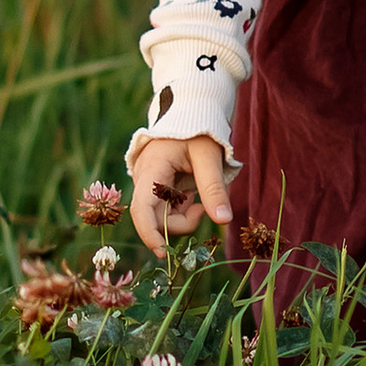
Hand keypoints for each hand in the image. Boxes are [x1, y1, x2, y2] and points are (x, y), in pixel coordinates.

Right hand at [129, 132, 231, 255]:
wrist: (189, 112)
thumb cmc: (198, 129)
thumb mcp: (209, 157)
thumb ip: (214, 188)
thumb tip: (223, 221)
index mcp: (152, 168)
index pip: (142, 208)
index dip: (150, 233)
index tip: (164, 253)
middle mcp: (143, 178)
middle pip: (152, 217)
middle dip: (177, 224)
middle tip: (202, 211)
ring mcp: (147, 183)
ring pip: (158, 216)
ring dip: (180, 217)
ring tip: (198, 199)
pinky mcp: (154, 187)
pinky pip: (163, 209)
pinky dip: (178, 210)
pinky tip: (190, 196)